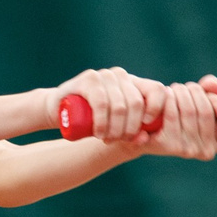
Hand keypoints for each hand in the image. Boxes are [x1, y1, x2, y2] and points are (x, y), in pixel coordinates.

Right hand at [51, 67, 167, 142]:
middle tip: (118, 141)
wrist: (60, 109)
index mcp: (134, 83)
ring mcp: (104, 75)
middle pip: (136, 103)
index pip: (156, 89)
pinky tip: (98, 133)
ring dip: (115, 129)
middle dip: (130, 128)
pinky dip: (102, 122)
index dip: (156, 109)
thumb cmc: (92, 120)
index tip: (146, 127)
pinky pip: (102, 103)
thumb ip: (133, 133)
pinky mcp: (88, 79)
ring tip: (106, 140)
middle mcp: (121, 75)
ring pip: (120, 106)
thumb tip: (145, 139)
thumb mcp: (116, 126)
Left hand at [136, 75, 216, 160]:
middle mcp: (206, 151)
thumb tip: (212, 84)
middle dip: (195, 91)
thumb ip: (210, 91)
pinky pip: (172, 114)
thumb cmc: (178, 115)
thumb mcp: (198, 103)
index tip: (207, 93)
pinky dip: (168, 99)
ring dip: (181, 92)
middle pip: (206, 111)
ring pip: (189, 110)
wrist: (146, 132)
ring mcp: (189, 150)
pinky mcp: (170, 146)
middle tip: (184, 86)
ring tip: (174, 89)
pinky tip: (166, 94)